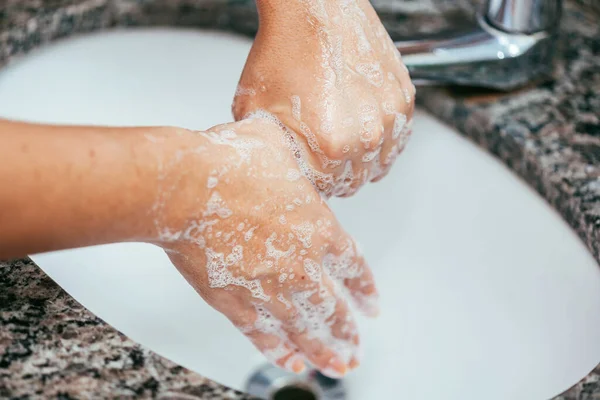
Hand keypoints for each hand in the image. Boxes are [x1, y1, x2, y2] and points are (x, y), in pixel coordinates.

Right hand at [150, 117, 377, 376]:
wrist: (183, 188)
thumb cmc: (226, 163)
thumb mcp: (277, 147)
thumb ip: (293, 162)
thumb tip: (291, 156)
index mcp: (318, 228)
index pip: (353, 267)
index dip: (364, 289)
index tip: (371, 305)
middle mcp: (300, 266)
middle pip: (333, 309)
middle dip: (347, 333)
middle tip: (355, 351)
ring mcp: (268, 289)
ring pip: (304, 330)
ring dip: (323, 351)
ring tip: (337, 368)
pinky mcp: (234, 303)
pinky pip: (263, 336)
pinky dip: (279, 351)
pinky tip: (292, 363)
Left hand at [232, 0, 414, 196]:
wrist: (312, 8)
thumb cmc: (282, 51)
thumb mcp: (254, 111)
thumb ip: (270, 152)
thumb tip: (276, 171)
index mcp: (332, 144)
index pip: (328, 189)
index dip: (315, 184)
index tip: (309, 174)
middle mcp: (367, 134)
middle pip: (355, 181)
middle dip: (337, 176)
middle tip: (322, 163)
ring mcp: (391, 115)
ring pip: (380, 163)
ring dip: (362, 162)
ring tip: (342, 149)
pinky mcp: (404, 96)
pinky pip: (398, 137)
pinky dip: (382, 140)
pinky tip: (362, 131)